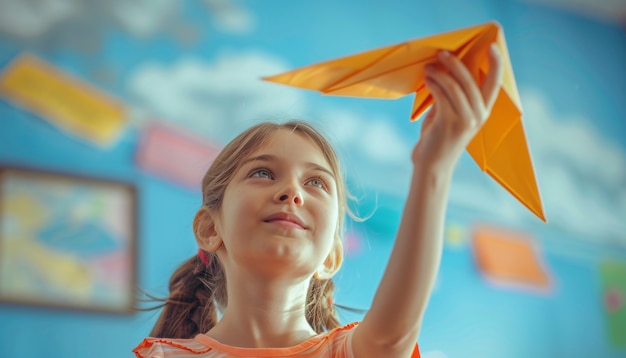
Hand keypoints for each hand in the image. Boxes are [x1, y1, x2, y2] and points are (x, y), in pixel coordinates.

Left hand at [412, 44, 503, 171]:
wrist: (432, 164)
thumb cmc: (439, 138)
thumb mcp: (451, 115)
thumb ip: (453, 96)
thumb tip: (445, 70)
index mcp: (483, 112)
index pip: (494, 84)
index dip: (496, 64)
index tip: (492, 46)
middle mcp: (479, 115)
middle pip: (470, 80)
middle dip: (456, 63)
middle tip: (442, 53)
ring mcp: (465, 120)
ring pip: (454, 86)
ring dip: (440, 73)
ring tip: (429, 67)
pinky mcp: (450, 123)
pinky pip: (441, 95)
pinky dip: (433, 83)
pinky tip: (427, 79)